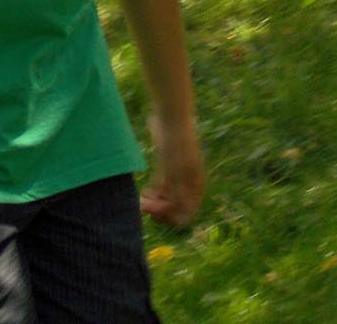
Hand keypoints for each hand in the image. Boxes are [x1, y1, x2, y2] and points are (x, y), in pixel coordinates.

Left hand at [140, 113, 205, 227]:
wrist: (170, 118)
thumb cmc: (176, 145)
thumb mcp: (176, 172)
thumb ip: (179, 195)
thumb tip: (183, 218)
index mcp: (196, 187)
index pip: (187, 214)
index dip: (170, 216)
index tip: (155, 209)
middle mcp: (188, 185)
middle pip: (175, 209)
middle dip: (160, 211)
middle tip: (144, 206)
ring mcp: (176, 177)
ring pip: (165, 200)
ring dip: (153, 204)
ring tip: (141, 201)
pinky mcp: (165, 169)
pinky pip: (160, 190)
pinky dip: (152, 195)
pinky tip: (143, 194)